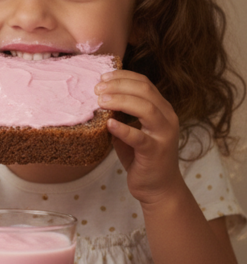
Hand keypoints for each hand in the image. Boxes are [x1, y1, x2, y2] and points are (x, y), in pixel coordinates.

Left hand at [95, 69, 183, 203]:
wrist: (158, 187)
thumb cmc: (141, 156)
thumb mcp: (131, 129)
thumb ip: (120, 114)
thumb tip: (97, 98)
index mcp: (161, 109)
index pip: (144, 83)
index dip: (123, 77)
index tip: (103, 77)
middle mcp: (167, 118)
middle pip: (145, 91)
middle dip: (118, 85)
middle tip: (96, 89)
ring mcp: (164, 134)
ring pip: (146, 108)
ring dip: (120, 100)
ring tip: (100, 101)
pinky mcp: (156, 152)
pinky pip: (139, 137)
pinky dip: (123, 128)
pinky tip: (108, 124)